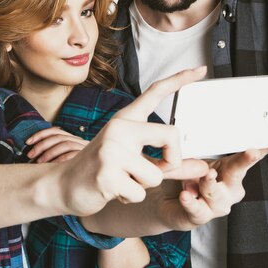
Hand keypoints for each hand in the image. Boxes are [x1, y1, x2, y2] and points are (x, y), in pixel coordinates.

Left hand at [26, 127, 87, 161]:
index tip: (27, 142)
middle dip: (42, 145)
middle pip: (57, 137)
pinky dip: (62, 159)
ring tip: (39, 162)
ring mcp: (83, 147)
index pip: (54, 131)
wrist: (99, 172)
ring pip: (65, 144)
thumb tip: (35, 154)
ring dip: (50, 153)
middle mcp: (77, 140)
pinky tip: (53, 165)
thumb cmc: (78, 167)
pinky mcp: (88, 157)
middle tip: (31, 155)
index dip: (40, 134)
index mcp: (71, 137)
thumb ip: (55, 152)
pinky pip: (74, 155)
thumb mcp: (66, 157)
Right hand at [58, 67, 208, 215]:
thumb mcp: (136, 163)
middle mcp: (119, 127)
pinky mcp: (106, 172)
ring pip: (155, 175)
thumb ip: (171, 164)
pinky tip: (112, 190)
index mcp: (126, 120)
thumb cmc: (103, 171)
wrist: (63, 184)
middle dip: (172, 161)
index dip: (180, 80)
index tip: (201, 69)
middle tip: (156, 170)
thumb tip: (204, 167)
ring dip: (143, 186)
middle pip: (171, 136)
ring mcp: (111, 149)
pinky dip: (130, 198)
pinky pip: (139, 193)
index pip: (156, 93)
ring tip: (122, 180)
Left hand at [160, 129, 267, 228]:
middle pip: (239, 172)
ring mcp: (217, 203)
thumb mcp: (194, 155)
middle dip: (246, 160)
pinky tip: (186, 195)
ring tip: (206, 175)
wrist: (167, 200)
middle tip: (251, 151)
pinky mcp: (200, 215)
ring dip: (210, 183)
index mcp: (231, 169)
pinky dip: (191, 201)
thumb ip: (200, 144)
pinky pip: (198, 209)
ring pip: (217, 194)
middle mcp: (229, 187)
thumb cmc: (187, 176)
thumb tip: (202, 126)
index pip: (252, 156)